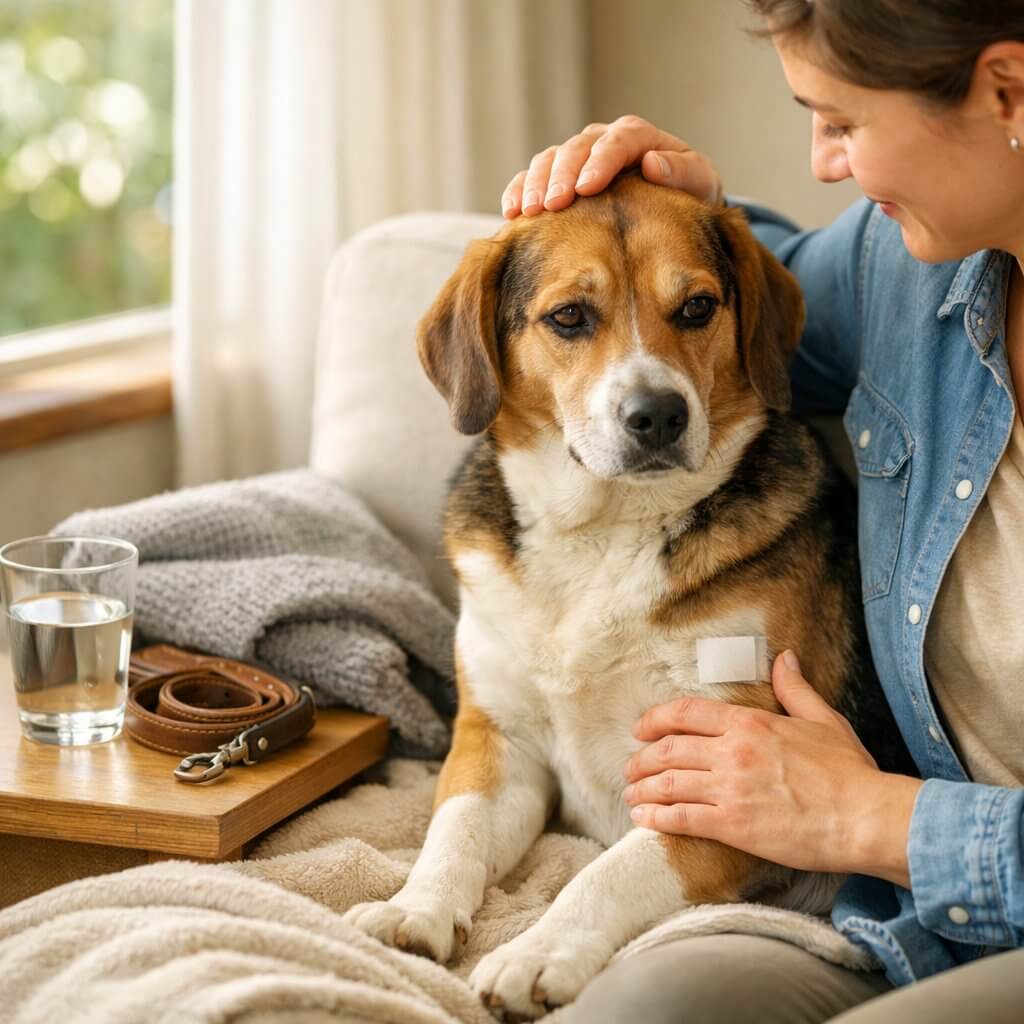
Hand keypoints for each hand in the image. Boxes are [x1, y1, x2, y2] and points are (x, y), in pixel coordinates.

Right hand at [500, 114, 723, 218]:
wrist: (672, 211)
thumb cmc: (688, 197)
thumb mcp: (700, 184)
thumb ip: (683, 172)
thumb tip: (653, 163)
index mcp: (639, 138)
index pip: (617, 140)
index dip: (600, 162)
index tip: (586, 188)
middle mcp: (603, 142)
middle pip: (576, 148)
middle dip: (561, 175)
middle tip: (553, 204)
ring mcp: (577, 159)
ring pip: (549, 160)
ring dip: (535, 184)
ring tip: (528, 211)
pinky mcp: (558, 179)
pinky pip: (532, 179)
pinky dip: (518, 192)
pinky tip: (512, 213)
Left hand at [622, 651, 922, 887]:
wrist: (864, 817)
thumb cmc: (848, 771)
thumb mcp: (822, 719)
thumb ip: (795, 688)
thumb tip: (784, 658)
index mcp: (749, 723)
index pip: (686, 713)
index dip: (655, 720)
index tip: (641, 729)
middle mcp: (732, 751)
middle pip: (669, 749)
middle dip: (642, 758)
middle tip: (630, 767)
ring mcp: (729, 788)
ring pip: (669, 783)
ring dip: (642, 789)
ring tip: (631, 795)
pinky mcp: (733, 825)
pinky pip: (682, 818)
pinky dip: (657, 818)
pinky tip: (643, 820)